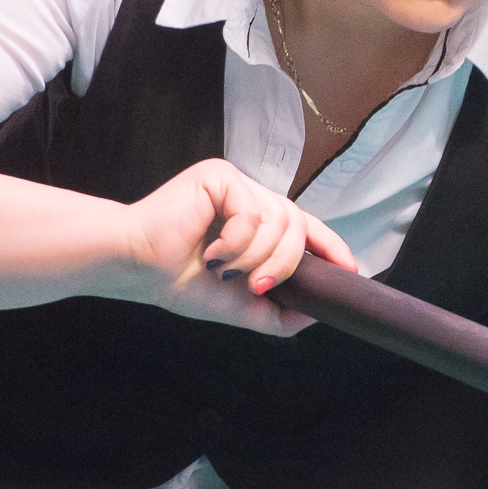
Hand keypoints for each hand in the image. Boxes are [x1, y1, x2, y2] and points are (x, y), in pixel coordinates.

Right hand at [106, 158, 356, 335]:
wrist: (137, 269)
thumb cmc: (178, 282)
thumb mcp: (238, 304)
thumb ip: (277, 312)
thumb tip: (317, 312)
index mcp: (256, 223)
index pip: (305, 227)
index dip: (331, 246)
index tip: (350, 271)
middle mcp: (250, 198)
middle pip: (297, 225)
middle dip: (285, 264)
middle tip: (256, 286)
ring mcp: (236, 184)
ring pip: (279, 221)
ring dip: (255, 258)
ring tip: (220, 269)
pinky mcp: (220, 176)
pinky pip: (252, 212)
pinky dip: (236, 242)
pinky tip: (209, 252)